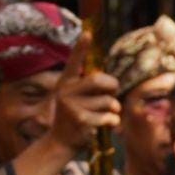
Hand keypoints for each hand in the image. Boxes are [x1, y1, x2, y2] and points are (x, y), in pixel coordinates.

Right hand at [49, 32, 121, 150]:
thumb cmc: (74, 118)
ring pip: (107, 101)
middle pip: (97, 80)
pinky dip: (113, 120)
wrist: (60, 142)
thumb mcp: (75, 99)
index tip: (88, 32)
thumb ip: (89, 89)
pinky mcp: (81, 120)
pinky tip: (108, 123)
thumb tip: (114, 83)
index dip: (81, 48)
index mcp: (65, 84)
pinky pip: (108, 116)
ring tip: (108, 113)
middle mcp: (66, 92)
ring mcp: (72, 106)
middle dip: (112, 86)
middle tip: (114, 92)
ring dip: (114, 108)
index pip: (74, 62)